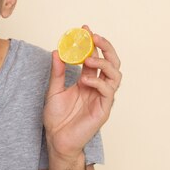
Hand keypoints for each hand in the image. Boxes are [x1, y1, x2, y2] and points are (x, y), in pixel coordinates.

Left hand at [43, 26, 121, 160]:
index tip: (85, 29)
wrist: (57, 140)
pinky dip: (98, 82)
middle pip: (112, 62)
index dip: (93, 43)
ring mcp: (103, 98)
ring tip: (88, 59)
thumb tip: (57, 51)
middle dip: (105, 47)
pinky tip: (85, 80)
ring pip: (115, 74)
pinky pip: (108, 91)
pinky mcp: (103, 109)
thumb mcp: (53, 90)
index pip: (96, 57)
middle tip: (93, 37)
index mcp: (88, 81)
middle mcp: (98, 87)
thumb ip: (57, 72)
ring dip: (103, 63)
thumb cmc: (57, 118)